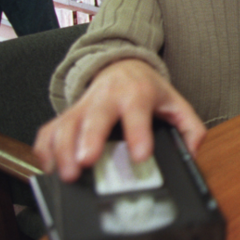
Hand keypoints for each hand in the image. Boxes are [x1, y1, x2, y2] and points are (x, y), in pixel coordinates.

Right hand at [34, 59, 206, 182]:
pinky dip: (45, 149)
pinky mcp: (67, 115)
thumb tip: (194, 154)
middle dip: (89, 139)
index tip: (140, 155)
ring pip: (67, 124)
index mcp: (137, 94)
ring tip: (66, 174)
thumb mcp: (176, 103)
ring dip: (63, 149)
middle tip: (85, 162)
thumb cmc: (148, 89)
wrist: (122, 65)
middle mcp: (107, 97)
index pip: (138, 113)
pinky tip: (48, 168)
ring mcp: (84, 105)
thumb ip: (190, 128)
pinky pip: (49, 131)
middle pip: (95, 116)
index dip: (139, 133)